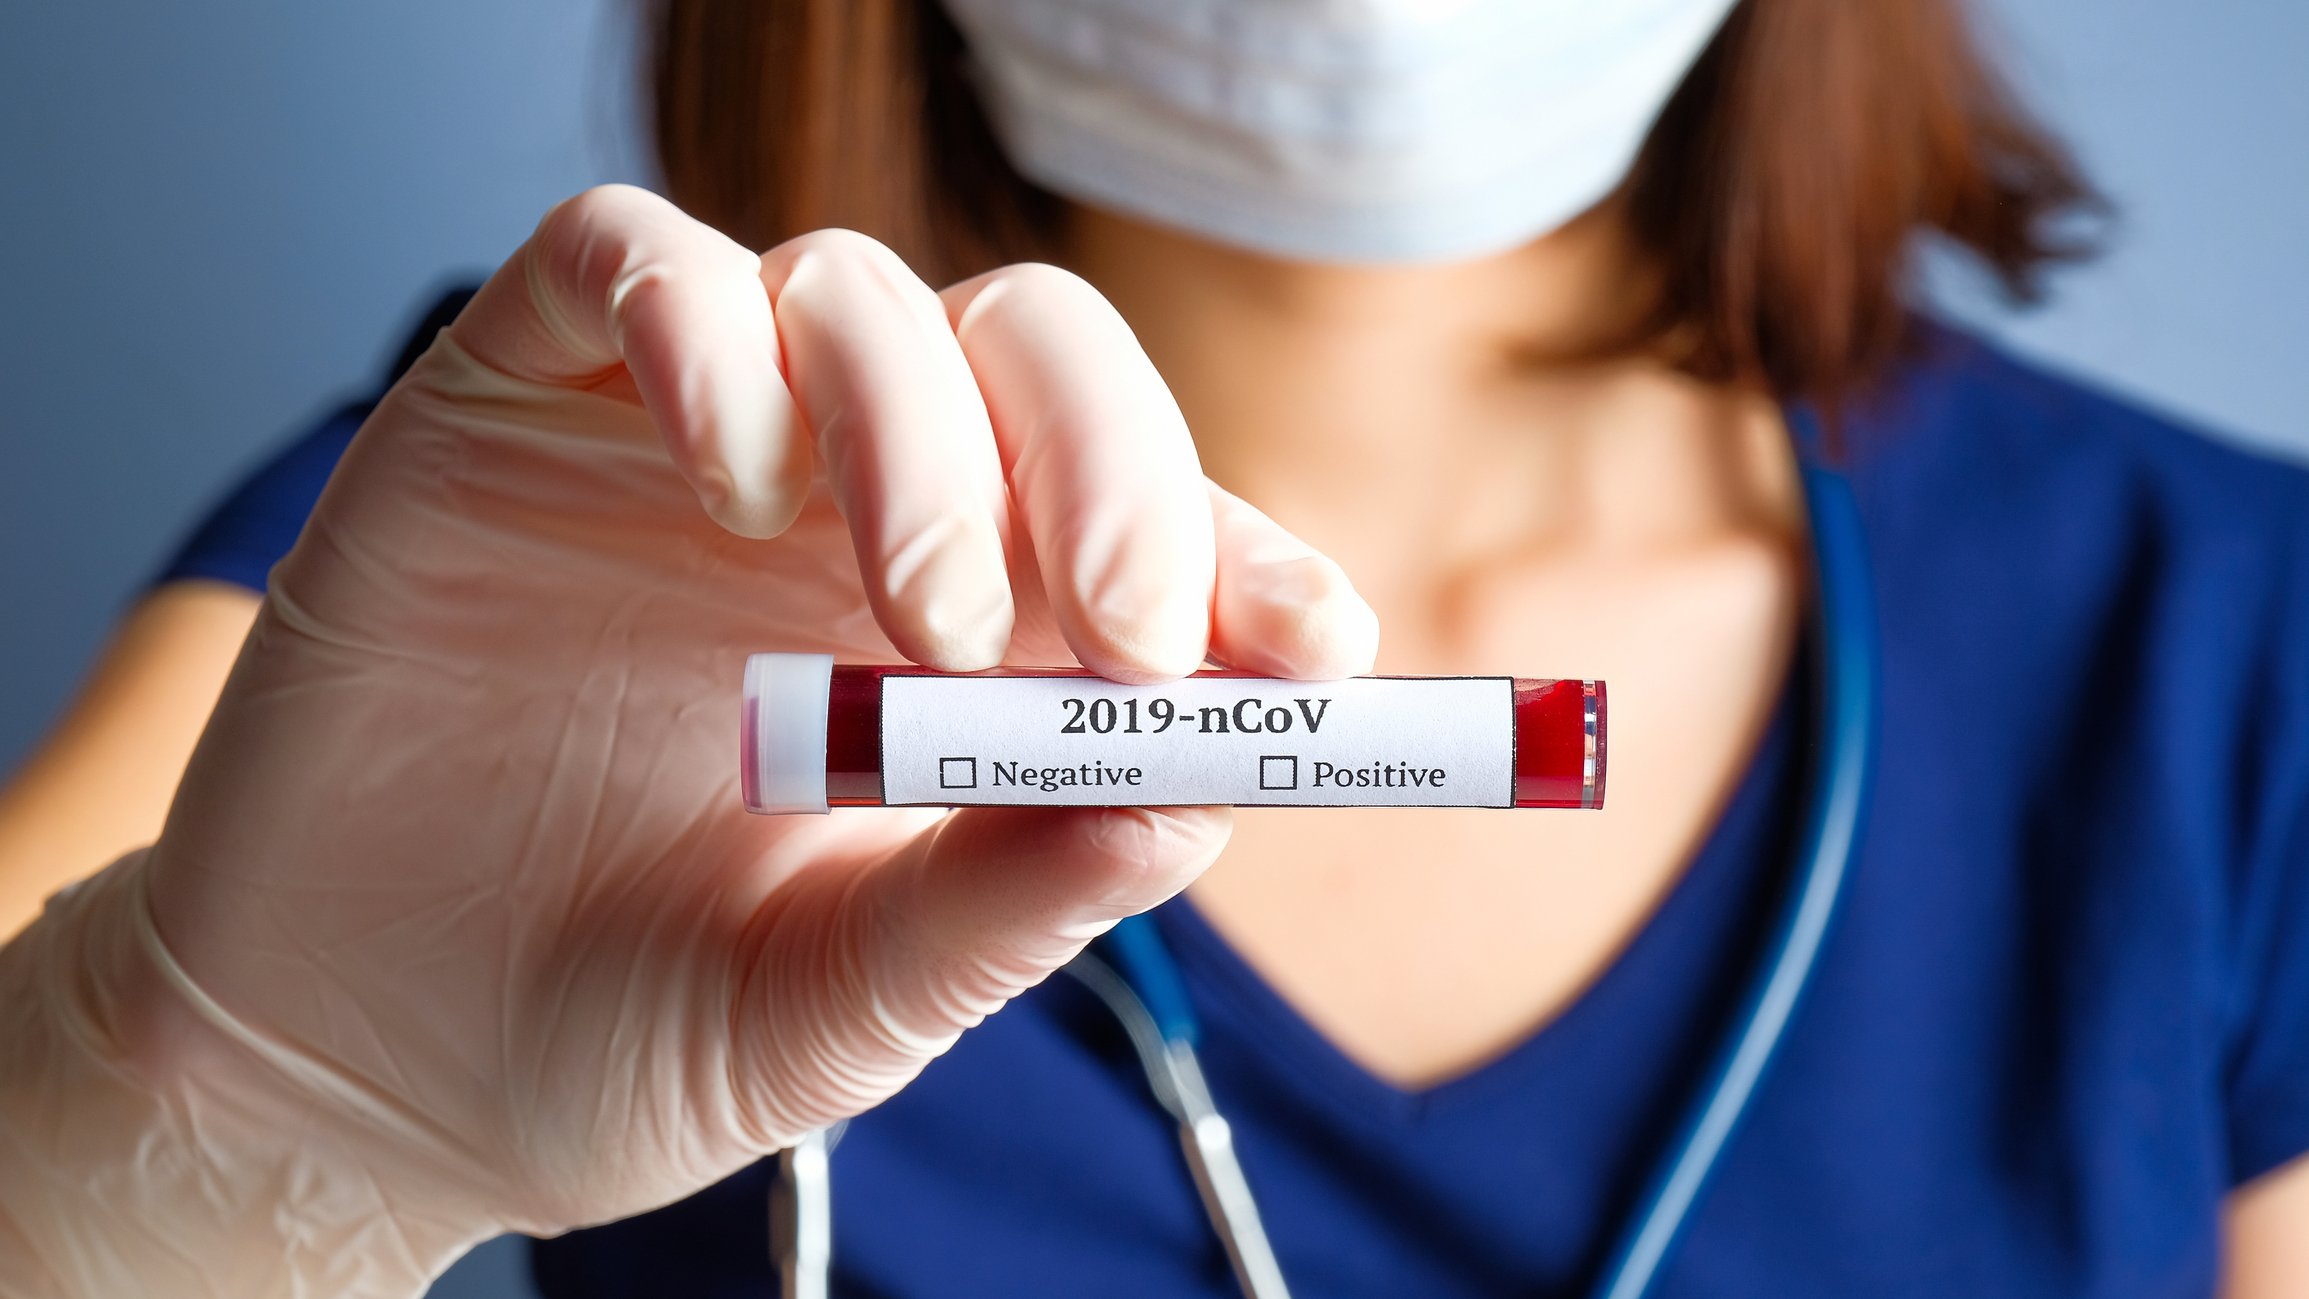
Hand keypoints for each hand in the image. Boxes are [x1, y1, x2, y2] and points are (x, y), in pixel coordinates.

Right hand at [0, 185, 1375, 1296]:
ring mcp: (682, 444)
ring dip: (928, 432)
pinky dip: (708, 333)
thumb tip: (1198, 803)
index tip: (1310, 656)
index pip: (1143, 527)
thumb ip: (1004, 903)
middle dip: (1117, 471)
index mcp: (958, 642)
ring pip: (855, 291)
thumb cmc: (609, 1033)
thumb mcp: (841, 1003)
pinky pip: (627, 264)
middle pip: (1032, 356)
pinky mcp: (513, 400)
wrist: (349, 1068)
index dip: (1247, 559)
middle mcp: (840, 512)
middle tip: (1132, 625)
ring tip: (921, 617)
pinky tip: (738, 479)